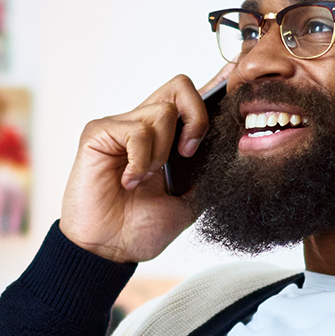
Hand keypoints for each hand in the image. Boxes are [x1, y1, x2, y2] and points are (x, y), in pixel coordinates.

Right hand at [61, 71, 225, 262]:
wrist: (109, 250)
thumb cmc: (140, 228)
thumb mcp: (189, 201)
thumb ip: (206, 174)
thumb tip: (234, 149)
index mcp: (166, 138)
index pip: (190, 98)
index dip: (214, 85)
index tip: (235, 86)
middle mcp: (143, 125)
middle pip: (180, 86)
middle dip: (196, 117)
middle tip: (188, 154)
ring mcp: (120, 127)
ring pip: (162, 112)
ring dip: (161, 153)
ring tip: (146, 179)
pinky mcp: (99, 133)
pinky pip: (136, 131)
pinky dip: (140, 161)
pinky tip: (128, 181)